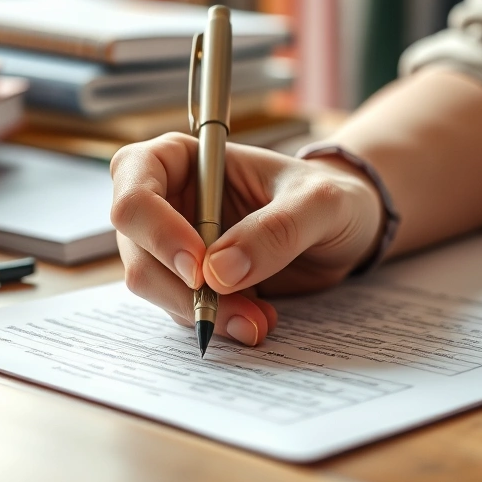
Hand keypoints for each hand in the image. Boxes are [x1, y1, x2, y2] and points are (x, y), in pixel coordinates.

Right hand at [110, 133, 382, 345]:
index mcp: (181, 159)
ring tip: (260, 318)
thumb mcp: (320, 203)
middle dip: (183, 289)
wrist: (347, 231)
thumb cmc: (330, 196)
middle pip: (137, 250)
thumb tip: (218, 271)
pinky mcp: (191, 282)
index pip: (134, 191)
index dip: (157, 231)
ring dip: (203, 312)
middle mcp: (167, 201)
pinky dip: (217, 322)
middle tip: (240, 310)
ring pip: (155, 288)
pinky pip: (182, 309)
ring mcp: (173, 245)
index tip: (200, 268)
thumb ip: (276, 229)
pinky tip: (257, 319)